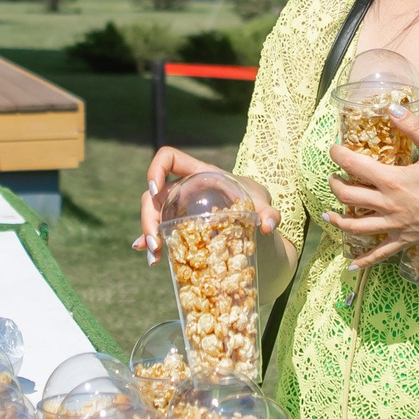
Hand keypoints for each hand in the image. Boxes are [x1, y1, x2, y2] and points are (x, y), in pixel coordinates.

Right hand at [135, 148, 276, 262]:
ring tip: (155, 257)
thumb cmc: (255, 199)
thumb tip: (269, 226)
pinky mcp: (178, 223)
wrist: (254, 214)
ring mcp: (178, 205)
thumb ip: (268, 211)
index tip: (155, 189)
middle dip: (149, 217)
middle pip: (154, 194)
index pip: (168, 158)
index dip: (156, 169)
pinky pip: (160, 230)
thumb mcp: (261, 201)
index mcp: (199, 173)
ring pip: (153, 213)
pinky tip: (154, 259)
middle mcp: (183, 187)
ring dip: (149, 234)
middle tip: (155, 242)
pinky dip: (154, 243)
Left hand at [323, 107, 418, 271]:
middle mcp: (387, 204)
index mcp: (392, 180)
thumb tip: (393, 107)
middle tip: (333, 178)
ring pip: (356, 226)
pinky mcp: (403, 240)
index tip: (333, 149)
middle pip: (349, 196)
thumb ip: (414, 128)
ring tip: (328, 215)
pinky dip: (364, 260)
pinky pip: (379, 253)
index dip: (339, 155)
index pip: (355, 165)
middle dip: (335, 185)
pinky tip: (351, 265)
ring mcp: (394, 225)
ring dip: (339, 220)